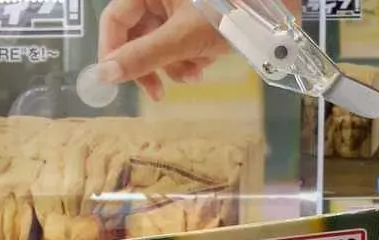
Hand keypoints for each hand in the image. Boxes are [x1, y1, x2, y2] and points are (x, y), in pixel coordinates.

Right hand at [97, 0, 230, 100]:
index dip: (113, 53)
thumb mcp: (183, 37)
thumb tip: (103, 76)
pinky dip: (190, 56)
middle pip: (136, 35)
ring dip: (174, 65)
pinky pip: (179, 41)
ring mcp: (178, 4)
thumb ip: (142, 57)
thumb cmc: (230, 10)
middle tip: (159, 92)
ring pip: (159, 43)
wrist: (275, 5)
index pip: (114, 20)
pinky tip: (207, 60)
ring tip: (196, 72)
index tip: (120, 82)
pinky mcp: (195, 15)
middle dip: (152, 64)